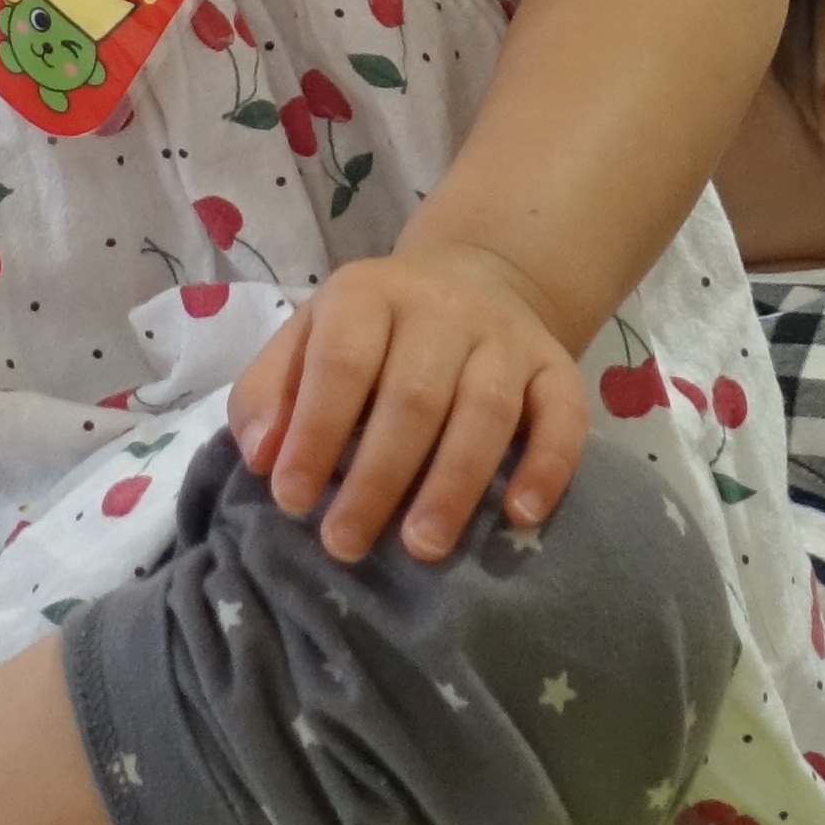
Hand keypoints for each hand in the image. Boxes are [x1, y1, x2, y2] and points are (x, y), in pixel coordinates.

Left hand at [224, 237, 586, 564]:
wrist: (473, 275)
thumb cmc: (369, 333)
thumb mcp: (305, 338)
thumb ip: (269, 394)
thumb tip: (261, 457)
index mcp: (368, 296)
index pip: (342, 362)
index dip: (315, 432)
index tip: (292, 501)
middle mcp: (442, 309)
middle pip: (414, 396)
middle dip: (377, 478)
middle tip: (346, 545)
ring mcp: (505, 337)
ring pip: (487, 410)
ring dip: (454, 484)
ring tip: (422, 548)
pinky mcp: (556, 367)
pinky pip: (563, 416)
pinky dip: (547, 466)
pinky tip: (521, 517)